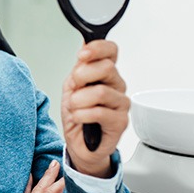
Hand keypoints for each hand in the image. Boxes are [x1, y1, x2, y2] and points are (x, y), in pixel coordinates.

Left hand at [60, 40, 129, 176]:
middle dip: (82, 77)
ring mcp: (121, 103)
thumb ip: (80, 68)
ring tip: (75, 109)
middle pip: (106, 67)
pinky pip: (98, 112)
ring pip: (100, 92)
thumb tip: (85, 48)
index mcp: (106, 73)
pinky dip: (81, 115)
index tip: (82, 55)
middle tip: (74, 89)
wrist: (79, 144)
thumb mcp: (72, 86)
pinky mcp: (120, 122)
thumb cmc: (77, 114)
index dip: (97, 48)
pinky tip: (79, 119)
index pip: (111, 51)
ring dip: (78, 101)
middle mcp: (117, 85)